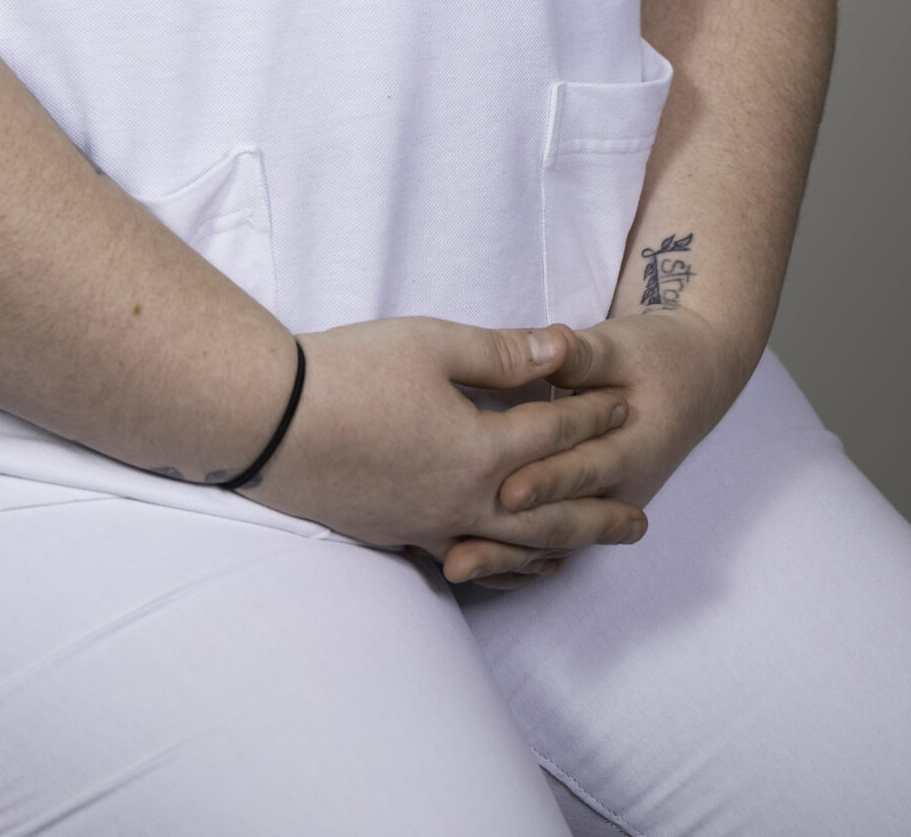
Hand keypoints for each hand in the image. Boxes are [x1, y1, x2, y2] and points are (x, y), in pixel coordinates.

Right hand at [244, 318, 648, 579]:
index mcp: (480, 449)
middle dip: (598, 512)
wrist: (271, 421)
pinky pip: (465, 559)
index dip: (592, 416)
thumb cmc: (349, 372)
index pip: (554, 435)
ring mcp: (428, 524)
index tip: (626, 406)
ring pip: (511, 549)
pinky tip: (498, 563)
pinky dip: (498, 565)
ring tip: (584, 552)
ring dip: (555, 549)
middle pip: (550, 512)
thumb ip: (500, 353)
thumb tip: (560, 350)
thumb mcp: (430, 344)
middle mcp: (463, 500)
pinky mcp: (394, 534)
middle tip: (639, 522)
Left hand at [444, 307, 756, 586]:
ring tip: (454, 566)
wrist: (693, 379)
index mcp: (632, 447)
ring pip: (553, 541)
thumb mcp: (620, 346)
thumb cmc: (652, 357)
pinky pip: (550, 543)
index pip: (584, 469)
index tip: (505, 493)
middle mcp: (621, 489)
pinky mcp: (587, 509)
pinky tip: (470, 566)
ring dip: (505, 557)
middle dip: (510, 540)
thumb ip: (583, 355)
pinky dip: (514, 557)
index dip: (546, 481)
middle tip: (458, 556)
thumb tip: (551, 346)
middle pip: (563, 521)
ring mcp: (604, 506)